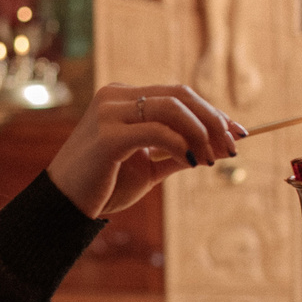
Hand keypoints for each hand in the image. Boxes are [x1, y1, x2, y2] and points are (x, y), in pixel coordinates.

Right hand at [45, 84, 241, 218]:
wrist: (64, 206)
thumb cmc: (103, 186)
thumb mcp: (148, 168)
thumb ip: (178, 154)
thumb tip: (218, 148)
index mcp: (122, 98)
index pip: (178, 95)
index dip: (212, 111)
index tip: (238, 132)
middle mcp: (115, 97)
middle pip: (180, 95)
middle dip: (213, 119)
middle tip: (233, 146)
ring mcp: (109, 112)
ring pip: (172, 108)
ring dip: (201, 132)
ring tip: (213, 158)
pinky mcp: (107, 135)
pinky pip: (157, 131)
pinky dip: (181, 145)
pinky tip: (192, 162)